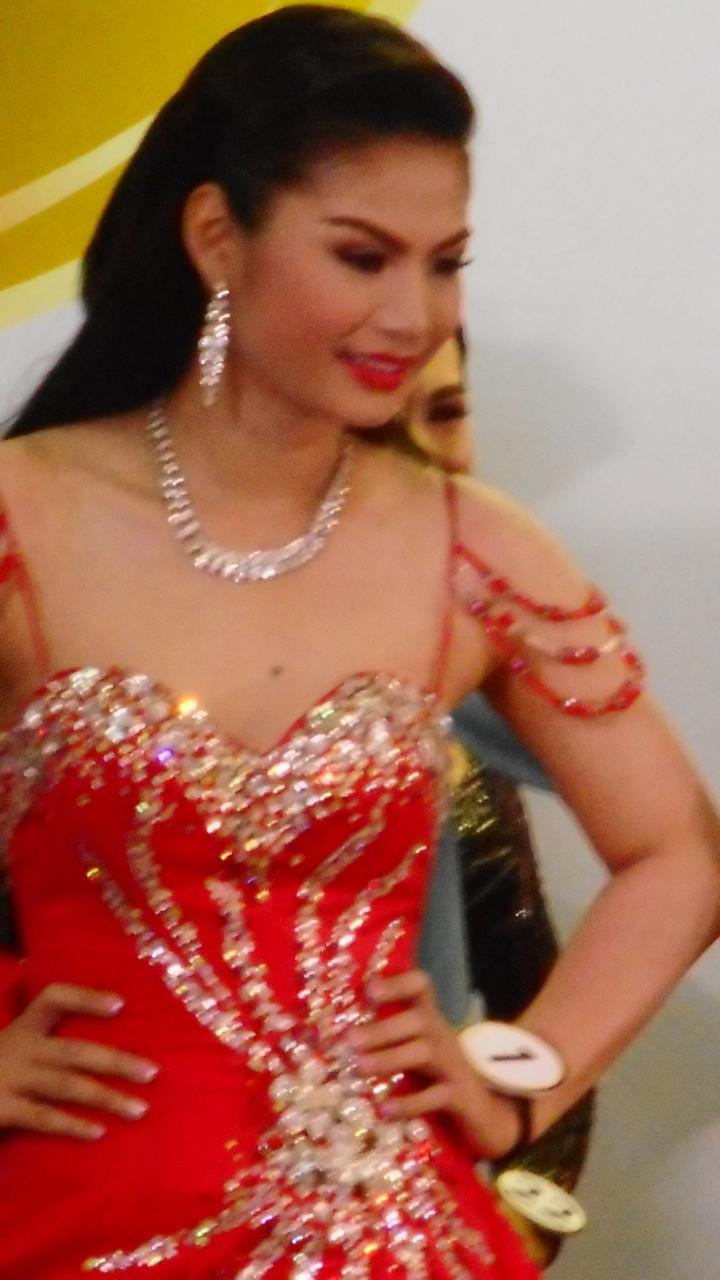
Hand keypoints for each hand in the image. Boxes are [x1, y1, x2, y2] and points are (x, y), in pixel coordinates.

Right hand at [0, 983, 158, 1139]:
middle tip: (152, 1073)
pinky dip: (72, 1125)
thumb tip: (100, 1051)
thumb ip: (43, 1042)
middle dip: (117, 1062)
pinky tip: (99, 1132)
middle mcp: (20, 1048)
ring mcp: (11, 1078)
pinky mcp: (3, 1109)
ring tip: (139, 1109)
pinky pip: (44, 1118)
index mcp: (23, 1027)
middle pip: (76, 1051)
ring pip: (68, 1086)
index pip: (54, 998)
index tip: (120, 1005)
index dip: (86, 999)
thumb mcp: (12, 1046)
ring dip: (107, 1098)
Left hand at [352, 969, 521, 1160]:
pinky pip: (435, 1096)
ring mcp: (453, 1065)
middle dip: (382, 1028)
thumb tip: (338, 1031)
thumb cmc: (436, 1073)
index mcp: (430, 1019)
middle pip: (417, 1020)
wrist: (483, 1110)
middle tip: (350, 1039)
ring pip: (423, 1053)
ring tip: (359, 1067)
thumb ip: (388, 1035)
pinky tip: (385, 1109)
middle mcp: (442, 1036)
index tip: (370, 990)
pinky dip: (410, 1103)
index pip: (420, 987)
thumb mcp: (415, 1047)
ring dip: (389, 1058)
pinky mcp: (459, 1096)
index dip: (398, 984)